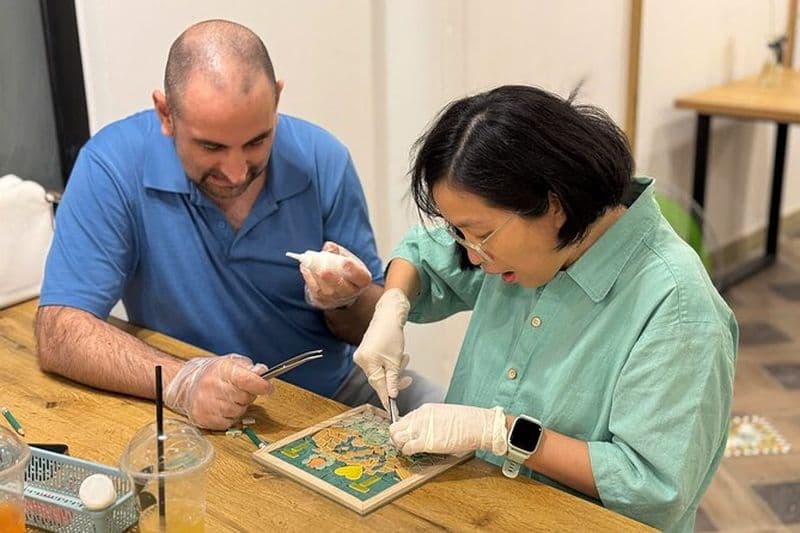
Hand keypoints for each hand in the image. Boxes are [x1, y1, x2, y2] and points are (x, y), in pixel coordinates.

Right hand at [164, 354, 273, 429]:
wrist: (186, 385)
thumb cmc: (213, 374)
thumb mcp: (232, 363)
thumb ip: (249, 368)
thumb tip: (263, 372)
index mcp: (222, 369)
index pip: (246, 379)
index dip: (261, 385)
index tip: (268, 388)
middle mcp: (212, 386)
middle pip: (244, 398)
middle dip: (248, 396)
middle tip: (242, 391)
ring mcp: (206, 403)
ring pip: (237, 412)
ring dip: (239, 408)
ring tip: (230, 399)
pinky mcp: (202, 417)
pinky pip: (228, 423)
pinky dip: (229, 418)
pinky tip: (223, 408)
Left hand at [301, 241, 371, 308]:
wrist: (339, 289)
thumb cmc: (344, 270)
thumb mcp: (346, 258)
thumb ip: (338, 251)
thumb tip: (329, 247)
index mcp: (361, 280)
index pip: (361, 277)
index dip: (353, 270)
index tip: (345, 262)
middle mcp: (350, 292)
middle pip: (341, 287)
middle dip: (332, 278)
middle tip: (323, 270)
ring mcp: (336, 298)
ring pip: (325, 289)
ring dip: (316, 275)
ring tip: (308, 262)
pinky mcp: (322, 301)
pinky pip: (314, 290)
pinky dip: (308, 278)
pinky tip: (305, 267)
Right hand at [353, 288, 411, 409]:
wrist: (388, 316)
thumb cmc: (392, 335)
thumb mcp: (396, 360)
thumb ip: (393, 379)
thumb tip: (391, 396)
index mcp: (367, 362)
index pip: (377, 385)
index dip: (385, 398)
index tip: (391, 410)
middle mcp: (361, 360)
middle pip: (379, 379)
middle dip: (395, 380)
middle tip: (408, 379)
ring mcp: (362, 356)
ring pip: (380, 372)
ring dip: (394, 369)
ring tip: (404, 358)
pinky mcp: (366, 352)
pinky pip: (378, 365)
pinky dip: (389, 364)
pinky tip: (397, 356)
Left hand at [389, 403, 507, 455]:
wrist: (478, 425)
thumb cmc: (467, 421)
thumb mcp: (444, 414)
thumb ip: (431, 420)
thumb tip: (426, 429)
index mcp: (425, 410)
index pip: (403, 419)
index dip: (403, 430)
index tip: (406, 436)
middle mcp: (420, 418)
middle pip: (395, 428)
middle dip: (396, 437)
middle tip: (403, 444)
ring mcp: (422, 429)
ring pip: (397, 438)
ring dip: (400, 445)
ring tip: (408, 449)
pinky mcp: (426, 442)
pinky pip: (406, 448)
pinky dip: (406, 452)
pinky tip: (413, 453)